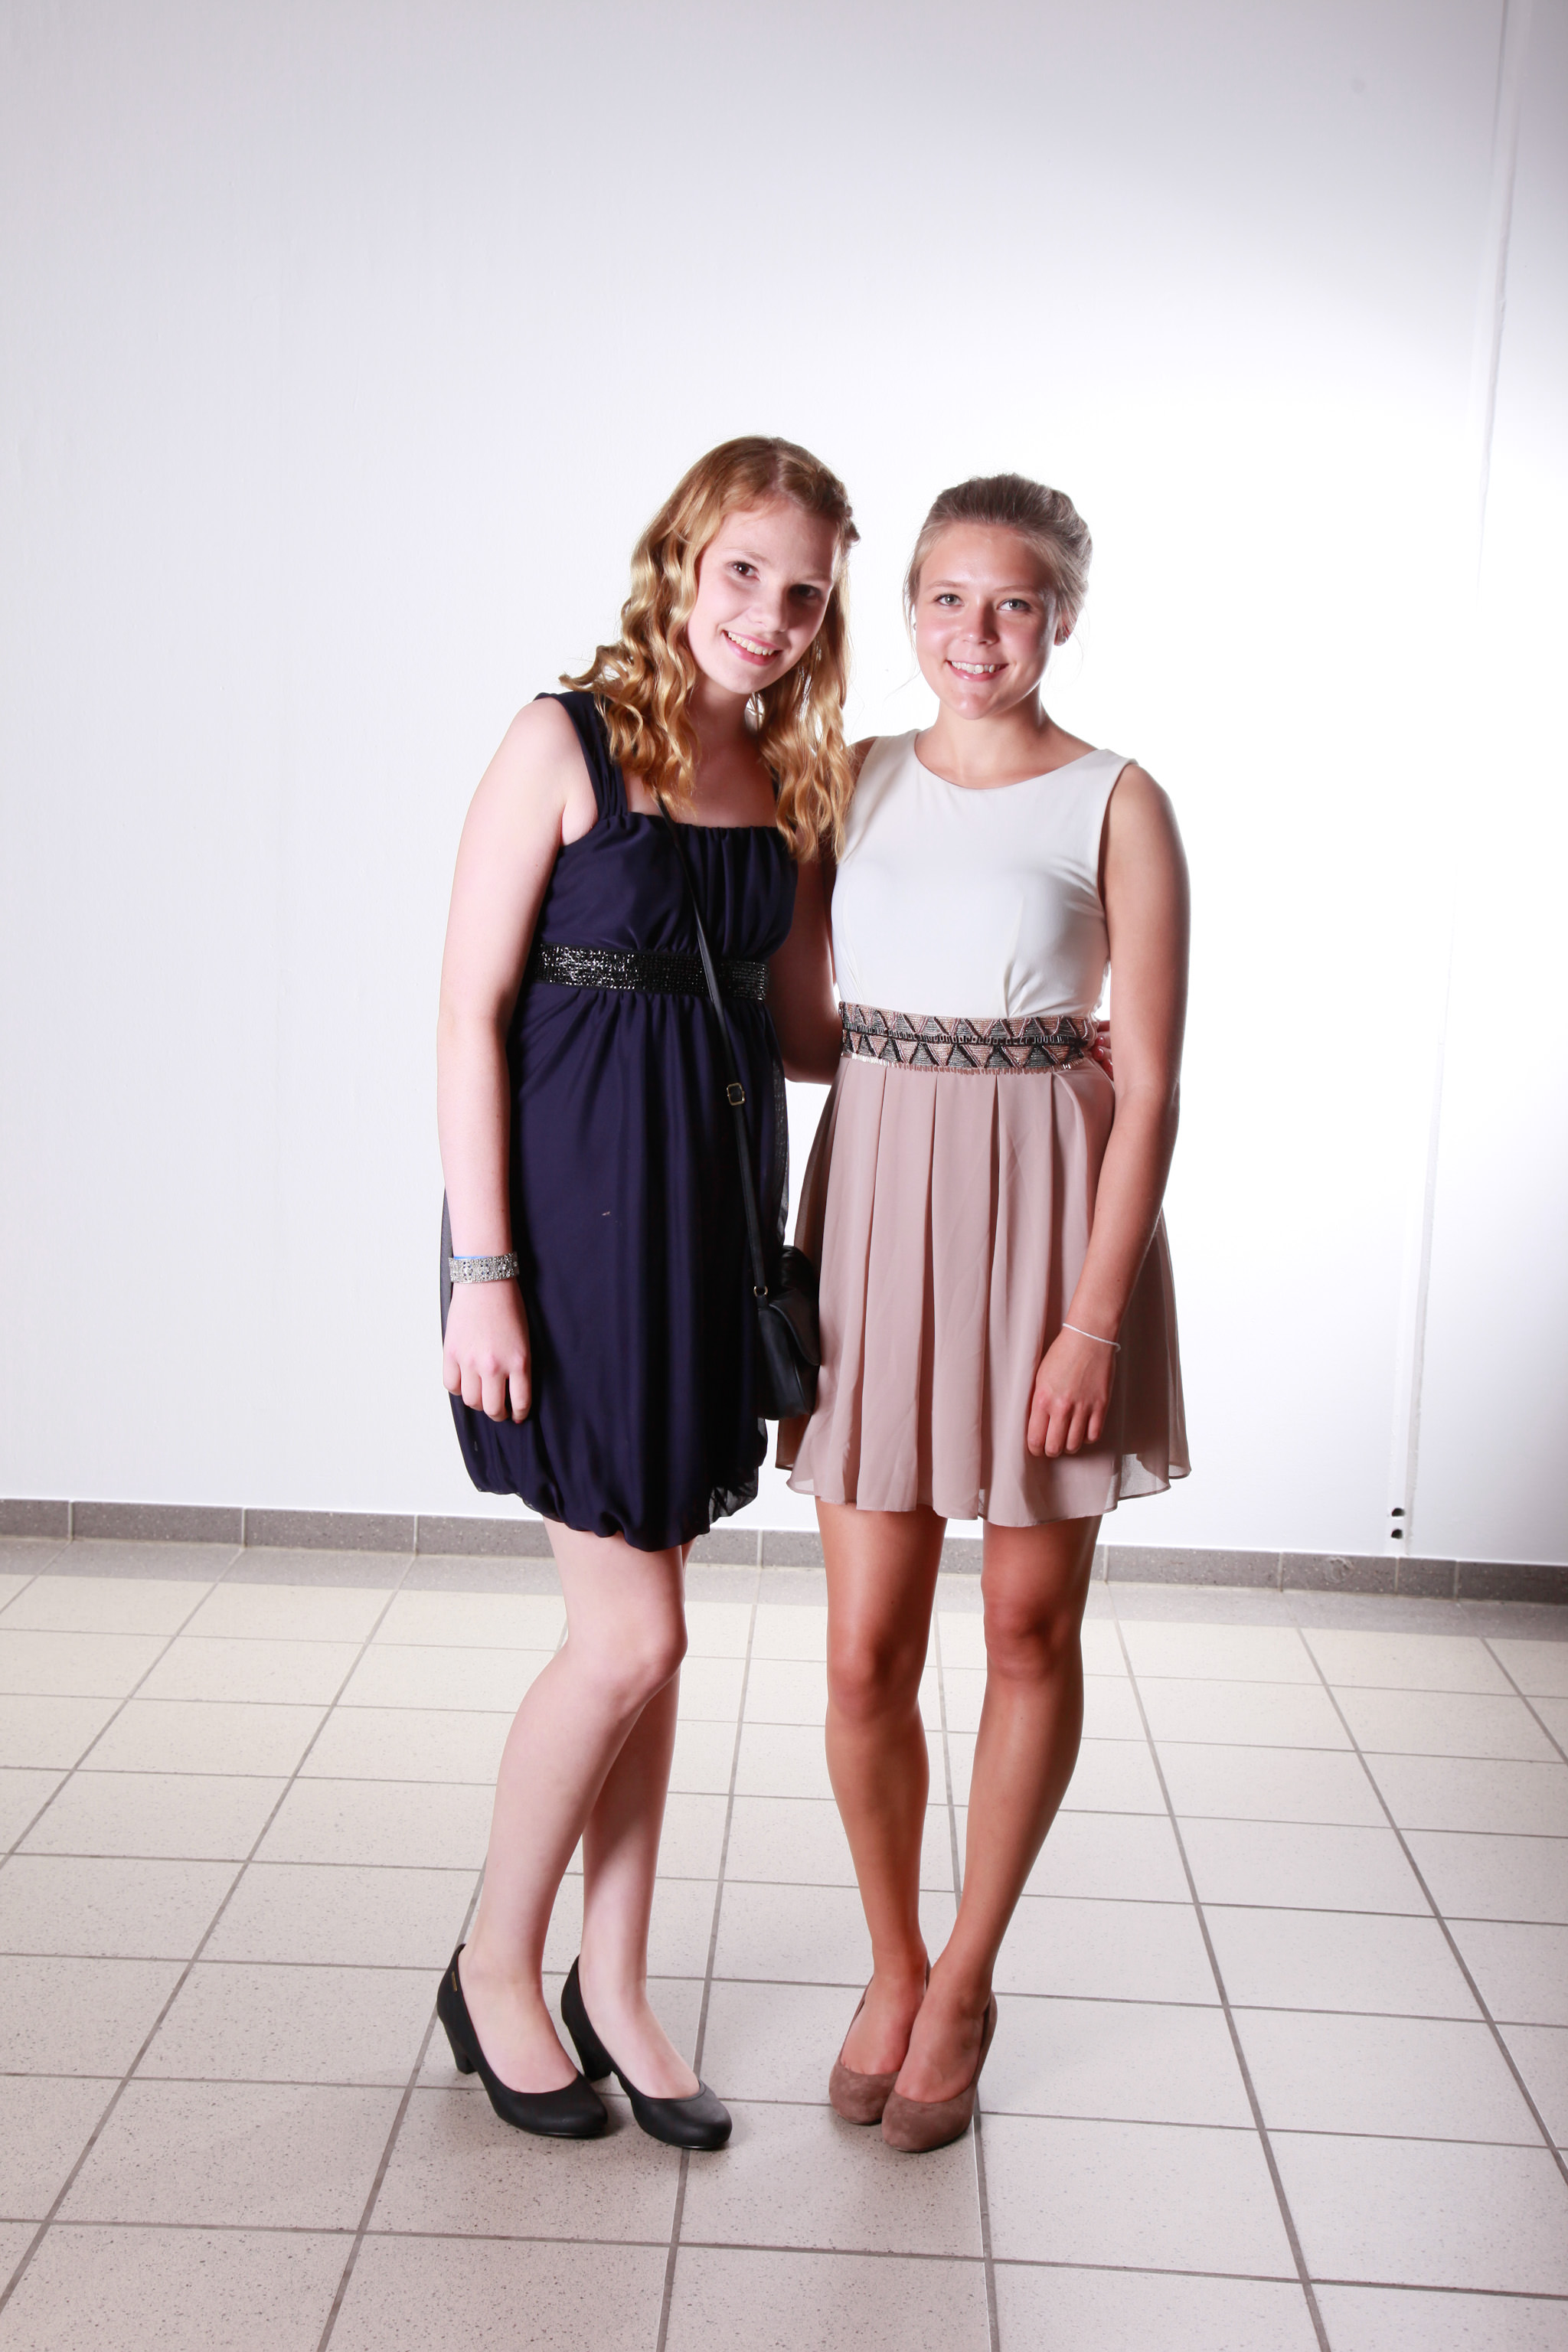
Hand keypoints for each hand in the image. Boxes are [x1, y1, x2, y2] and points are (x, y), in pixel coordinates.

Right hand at [443, 1279, 530, 1422]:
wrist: (486, 1281)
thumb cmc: (508, 1306)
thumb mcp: (523, 1339)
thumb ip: (517, 1366)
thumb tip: (510, 1390)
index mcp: (519, 1362)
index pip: (520, 1402)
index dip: (519, 1414)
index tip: (517, 1416)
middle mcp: (494, 1366)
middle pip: (492, 1408)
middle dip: (498, 1414)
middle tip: (500, 1412)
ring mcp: (470, 1361)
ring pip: (471, 1400)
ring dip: (478, 1403)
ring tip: (482, 1397)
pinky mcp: (451, 1353)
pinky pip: (451, 1385)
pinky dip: (458, 1388)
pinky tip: (465, 1383)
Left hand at [1026, 1327, 1115, 1457]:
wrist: (1088, 1338)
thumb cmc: (1062, 1353)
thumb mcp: (1040, 1377)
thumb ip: (1038, 1403)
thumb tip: (1037, 1425)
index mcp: (1042, 1399)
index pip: (1035, 1439)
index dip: (1035, 1449)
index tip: (1037, 1448)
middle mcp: (1062, 1407)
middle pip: (1054, 1447)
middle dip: (1051, 1450)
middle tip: (1052, 1446)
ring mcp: (1083, 1407)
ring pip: (1074, 1445)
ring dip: (1069, 1445)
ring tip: (1067, 1437)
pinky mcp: (1101, 1405)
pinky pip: (1093, 1435)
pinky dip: (1087, 1437)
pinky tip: (1083, 1429)